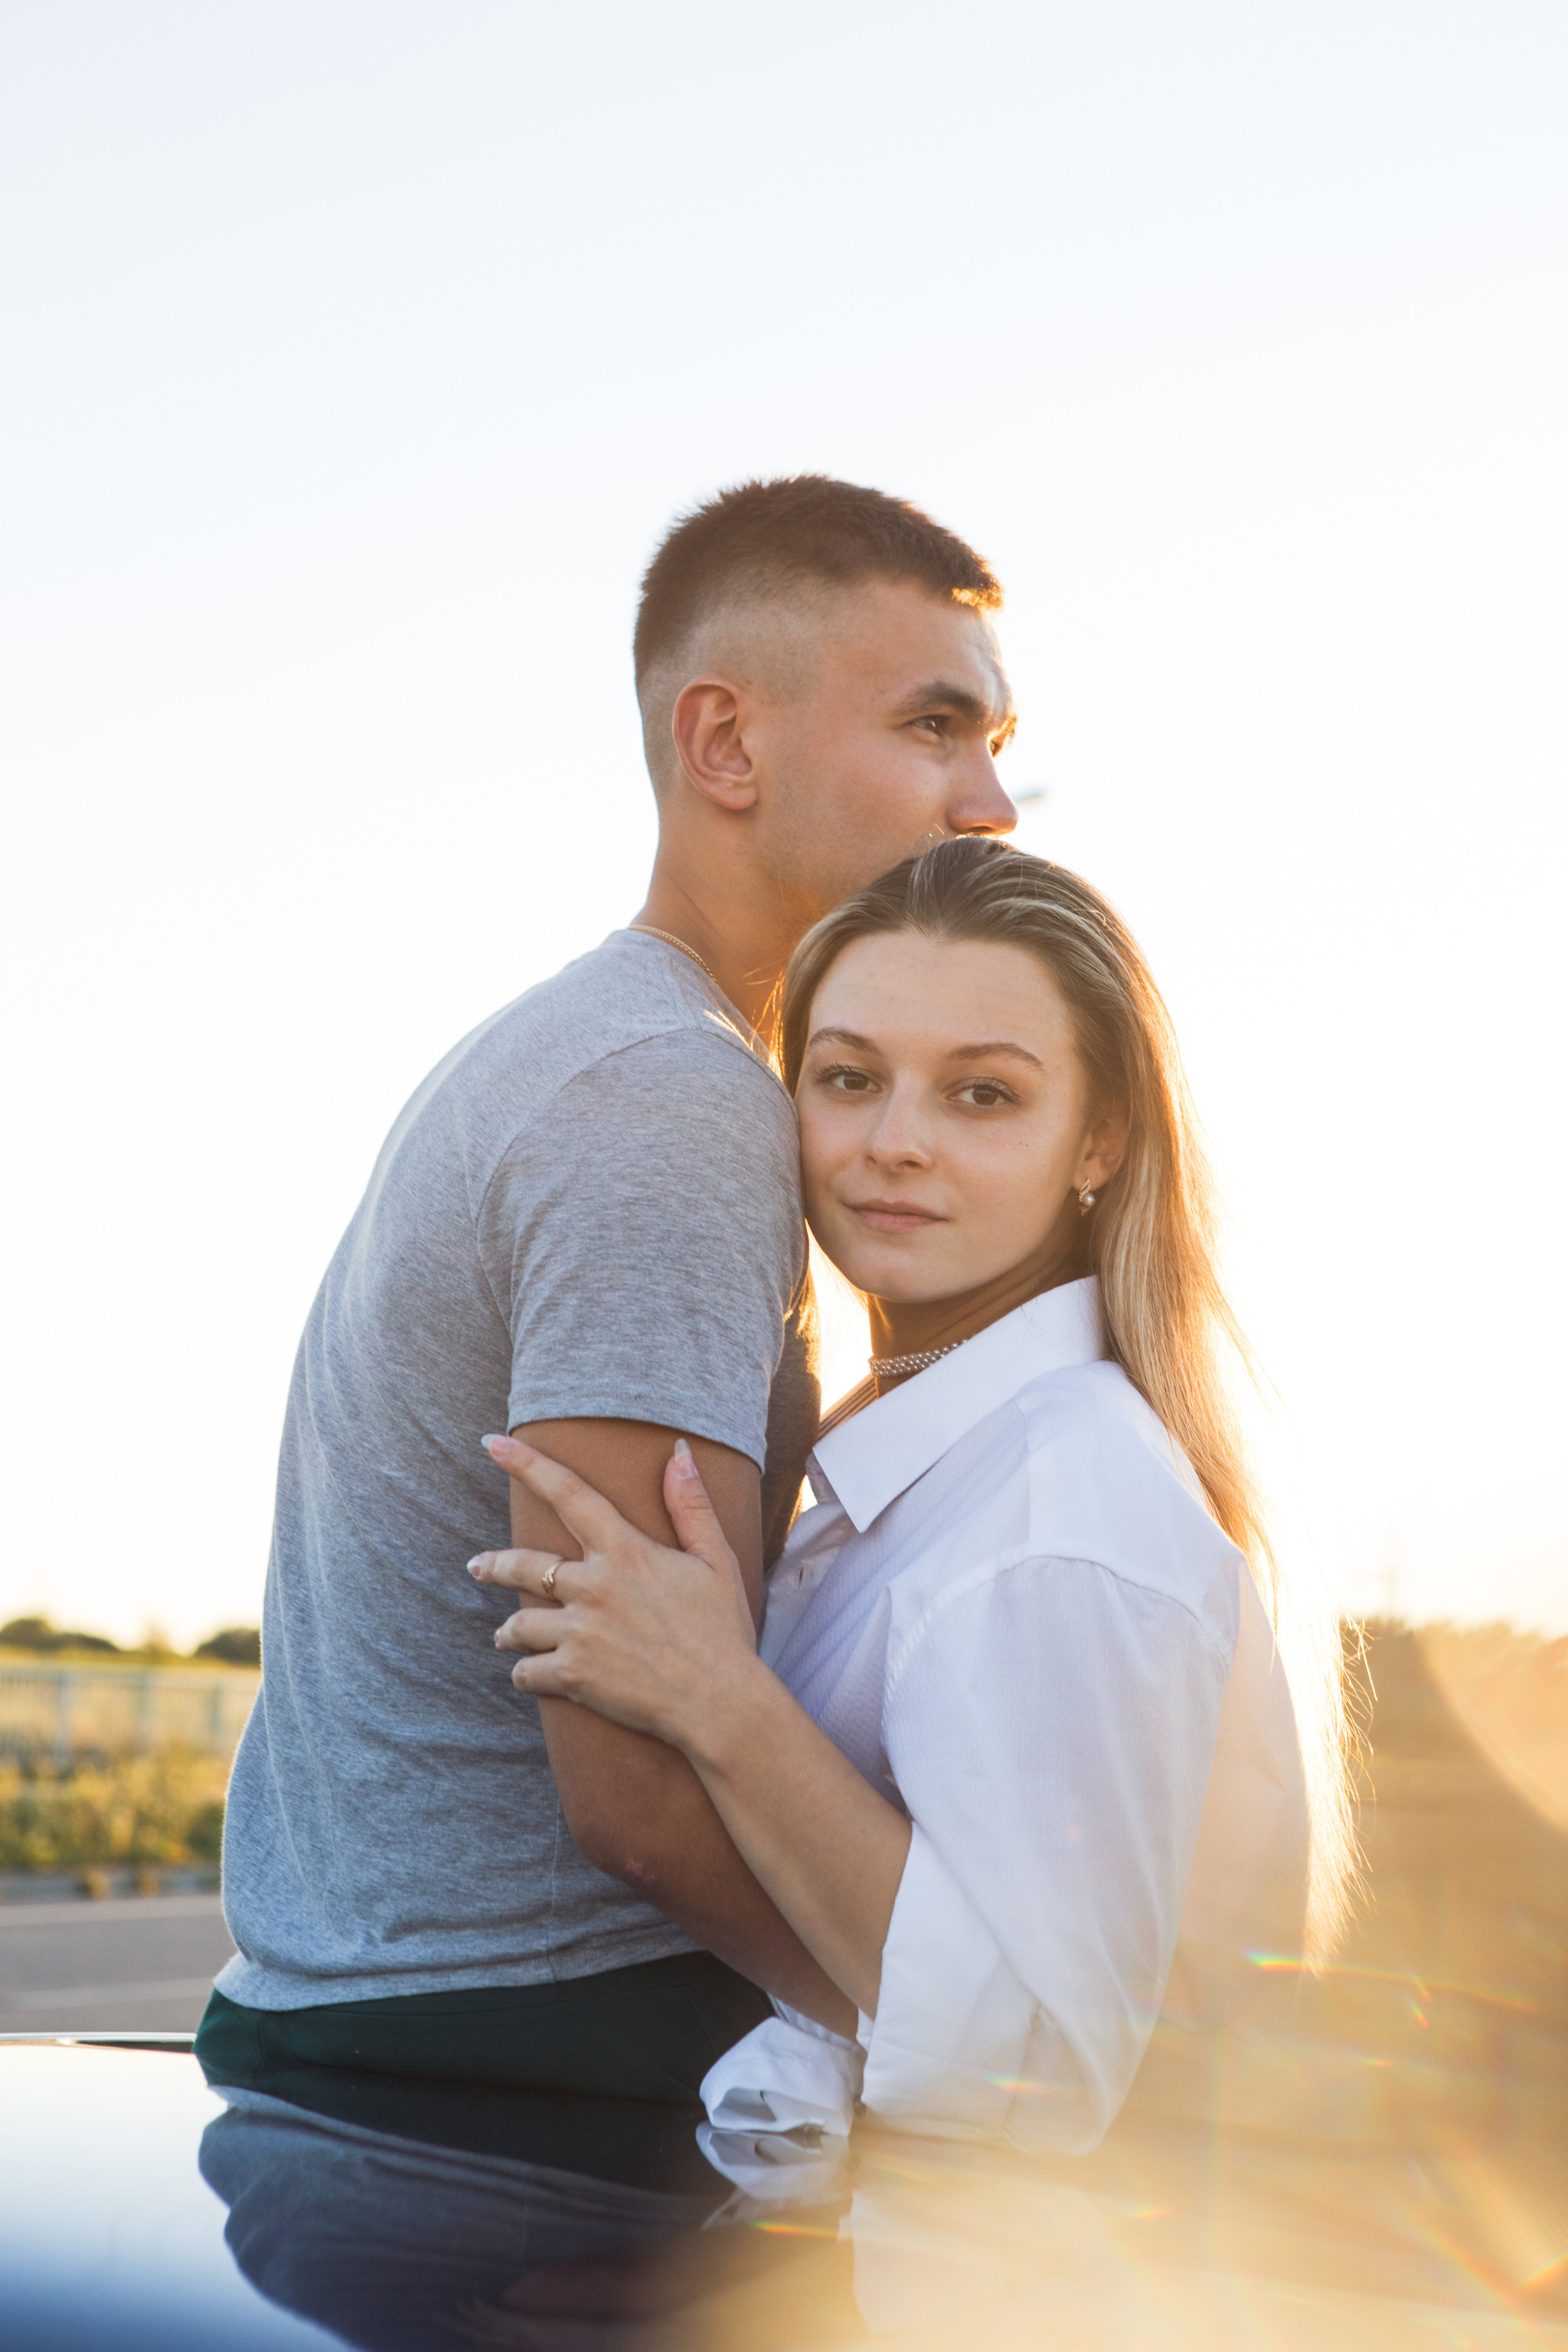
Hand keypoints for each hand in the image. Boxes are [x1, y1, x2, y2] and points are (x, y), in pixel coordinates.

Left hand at [469, 1433, 761, 1752]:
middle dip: (494, 1566)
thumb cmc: (721, 1630)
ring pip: (519, 1624)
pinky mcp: (573, 1676)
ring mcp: (579, 1633)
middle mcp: (594, 1587)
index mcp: (625, 1552)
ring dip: (509, 1630)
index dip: (527, 1464)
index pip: (568, 1493)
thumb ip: (691, 1507)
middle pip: (524, 1566)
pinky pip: (527, 1672)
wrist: (719, 1701)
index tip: (493, 1444)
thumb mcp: (716, 1560)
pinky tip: (527, 1674)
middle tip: (476, 1567)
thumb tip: (679, 1454)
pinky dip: (524, 1673)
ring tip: (506, 1634)